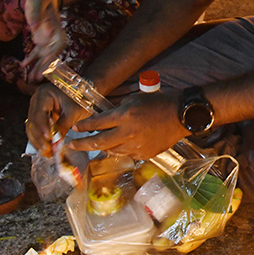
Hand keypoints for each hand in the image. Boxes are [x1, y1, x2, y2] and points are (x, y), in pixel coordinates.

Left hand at [19, 0, 66, 83]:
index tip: (47, 64)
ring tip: (31, 78)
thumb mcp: (37, 4)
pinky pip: (36, 52)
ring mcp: (47, 39)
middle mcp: (54, 36)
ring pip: (43, 56)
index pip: (58, 45)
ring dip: (37, 67)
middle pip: (51, 54)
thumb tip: (35, 32)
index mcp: (56, 28)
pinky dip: (31, 59)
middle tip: (37, 78)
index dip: (53, 56)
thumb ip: (36, 17)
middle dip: (44, 67)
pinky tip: (23, 65)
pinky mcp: (40, 39)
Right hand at [26, 83, 89, 155]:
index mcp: (44, 94)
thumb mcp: (74, 112)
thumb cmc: (81, 99)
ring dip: (38, 141)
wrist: (85, 95)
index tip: (48, 138)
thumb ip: (63, 126)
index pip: (39, 113)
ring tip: (46, 152)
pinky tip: (46, 148)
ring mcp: (36, 109)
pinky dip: (40, 139)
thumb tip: (55, 144)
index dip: (42, 127)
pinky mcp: (40, 117)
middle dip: (39, 138)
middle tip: (47, 149)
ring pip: (32, 128)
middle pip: (32, 122)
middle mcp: (37, 100)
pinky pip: (36, 130)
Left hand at [70, 90, 185, 160]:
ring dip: (103, 147)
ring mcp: (136, 146)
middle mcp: (128, 133)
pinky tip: (123, 144)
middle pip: (98, 143)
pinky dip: (122, 149)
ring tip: (98, 144)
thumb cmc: (159, 102)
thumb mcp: (134, 100)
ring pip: (112, 151)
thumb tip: (103, 122)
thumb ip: (117, 112)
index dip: (84, 126)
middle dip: (81, 144)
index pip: (97, 123)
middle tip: (71, 145)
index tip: (75, 129)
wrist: (181, 115)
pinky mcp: (144, 154)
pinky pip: (127, 154)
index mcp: (125, 116)